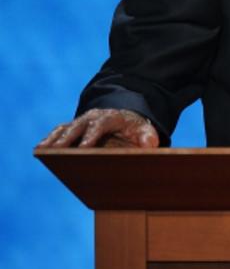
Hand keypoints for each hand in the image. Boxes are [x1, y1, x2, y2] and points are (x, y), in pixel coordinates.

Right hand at [37, 109, 159, 148]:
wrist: (125, 118)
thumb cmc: (135, 128)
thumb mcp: (145, 130)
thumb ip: (149, 137)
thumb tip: (150, 144)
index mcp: (110, 117)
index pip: (99, 125)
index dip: (91, 136)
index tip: (82, 149)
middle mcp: (92, 117)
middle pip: (77, 127)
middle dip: (67, 139)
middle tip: (57, 151)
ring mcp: (80, 122)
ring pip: (65, 128)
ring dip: (53, 139)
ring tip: (42, 151)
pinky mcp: (73, 127)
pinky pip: (59, 132)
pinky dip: (49, 139)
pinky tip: (40, 150)